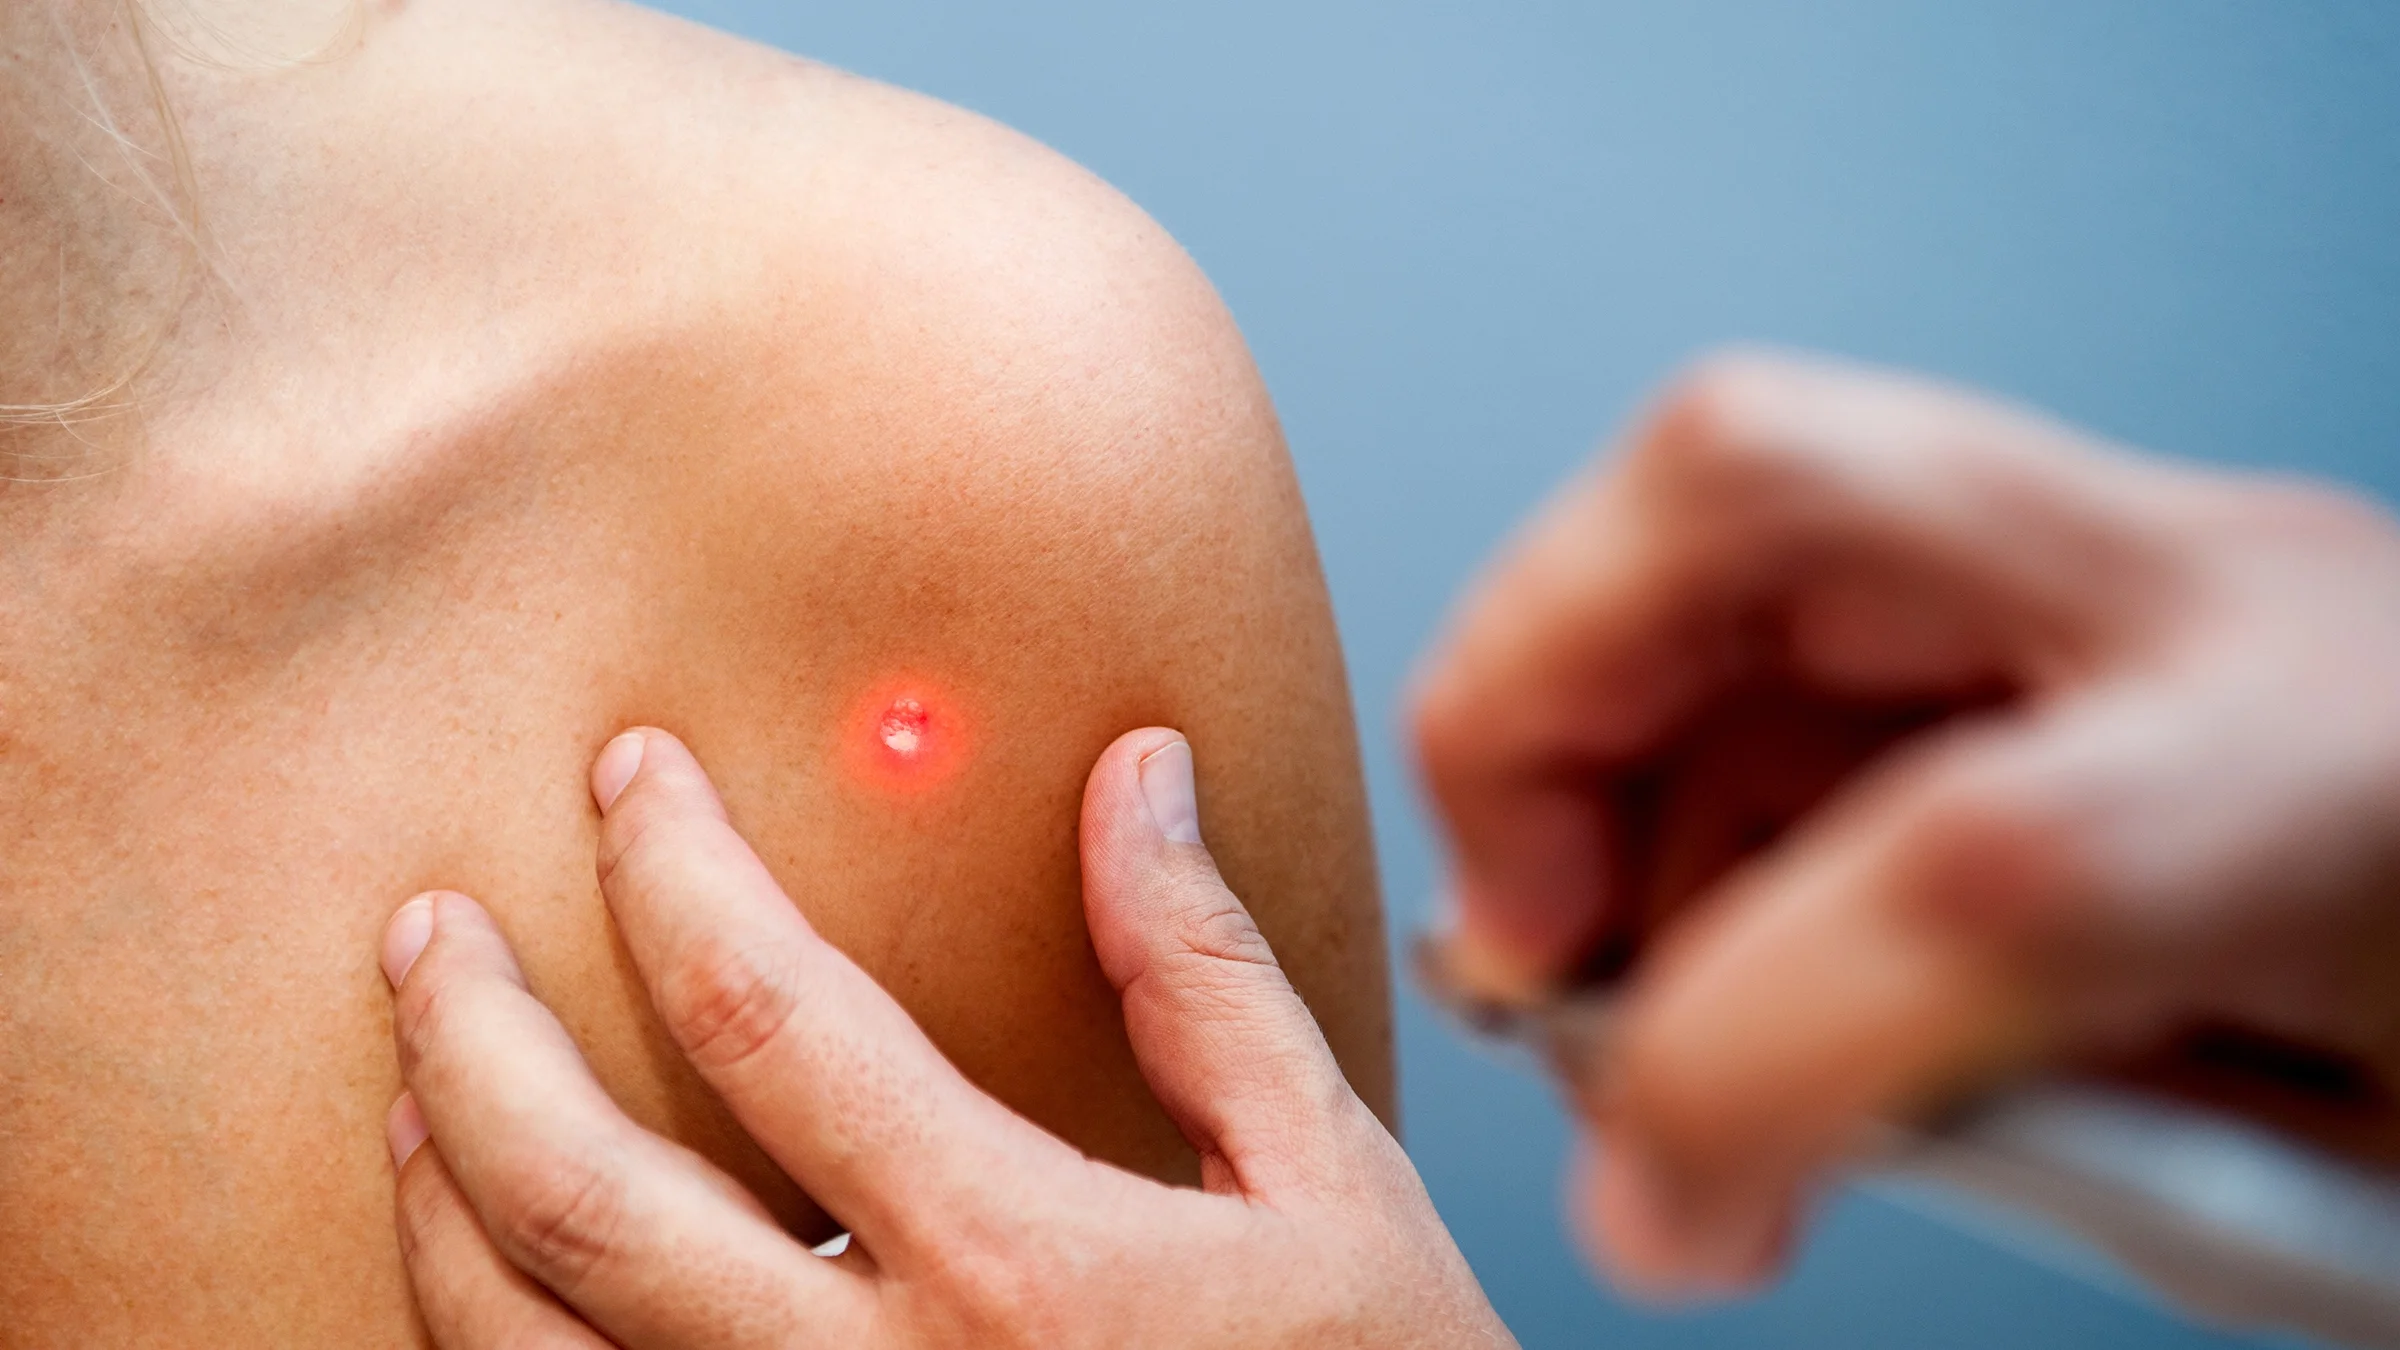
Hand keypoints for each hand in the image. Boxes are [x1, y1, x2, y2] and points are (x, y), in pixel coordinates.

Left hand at [380, 727, 1509, 1347]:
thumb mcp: (1325, 1181)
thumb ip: (1203, 976)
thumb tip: (1134, 775)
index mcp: (1019, 1267)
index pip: (773, 1020)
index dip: (674, 870)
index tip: (630, 774)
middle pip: (586, 1201)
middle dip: (474, 1037)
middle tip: (427, 930)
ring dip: (443, 1212)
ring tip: (421, 1090)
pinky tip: (499, 1279)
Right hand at [1411, 349, 2399, 1295]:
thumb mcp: (2323, 1186)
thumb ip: (1985, 1147)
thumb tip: (1678, 1167)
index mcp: (2337, 785)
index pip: (1981, 867)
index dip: (1738, 1054)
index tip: (1664, 1207)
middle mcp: (2224, 592)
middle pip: (1760, 478)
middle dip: (1535, 699)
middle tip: (1533, 926)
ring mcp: (2143, 538)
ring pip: (1733, 491)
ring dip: (1594, 736)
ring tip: (1653, 956)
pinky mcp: (2084, 553)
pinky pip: (1776, 578)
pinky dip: (1681, 742)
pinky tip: (1747, 895)